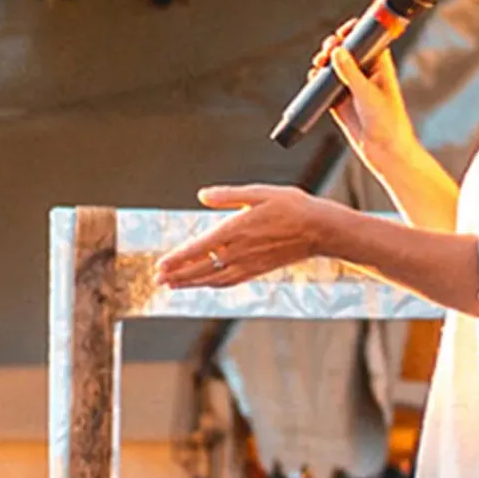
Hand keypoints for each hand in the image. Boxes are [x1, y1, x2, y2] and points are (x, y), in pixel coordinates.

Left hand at [155, 186, 330, 289]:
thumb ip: (228, 195)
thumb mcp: (259, 192)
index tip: (161, 265)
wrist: (319, 229)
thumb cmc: (292, 206)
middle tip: (158, 279)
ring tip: (174, 285)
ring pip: (213, 278)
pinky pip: (230, 281)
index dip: (178, 258)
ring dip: (192, 282)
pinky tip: (205, 284)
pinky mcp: (258, 270)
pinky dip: (212, 284)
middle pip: (202, 268)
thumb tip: (202, 195)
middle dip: (178, 275)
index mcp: (237, 229)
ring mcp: (249, 263)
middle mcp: (240, 251)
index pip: (199, 248)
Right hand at [309, 21, 415, 169]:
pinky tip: (314, 77)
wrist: (385, 152)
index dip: (354, 32)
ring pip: (333, 67)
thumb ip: (351, 72)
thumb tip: (337, 50)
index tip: (343, 31)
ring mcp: (351, 88)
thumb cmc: (388, 123)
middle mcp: (365, 74)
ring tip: (319, 64)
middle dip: (334, 46)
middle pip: (346, 51)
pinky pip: (325, 86)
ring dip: (324, 62)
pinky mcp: (340, 102)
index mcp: (380, 66)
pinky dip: (317, 80)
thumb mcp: (368, 95)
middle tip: (327, 50)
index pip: (366, 40)